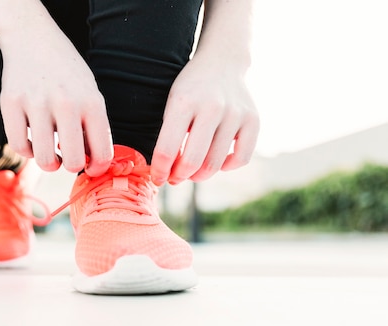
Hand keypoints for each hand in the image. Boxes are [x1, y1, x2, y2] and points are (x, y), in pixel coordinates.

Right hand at [0, 27, 112, 175]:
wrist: (33, 38)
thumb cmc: (66, 73)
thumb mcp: (89, 92)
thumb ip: (93, 126)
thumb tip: (92, 164)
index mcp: (91, 102)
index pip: (102, 153)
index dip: (97, 168)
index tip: (90, 167)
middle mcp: (66, 103)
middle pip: (73, 161)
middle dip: (72, 166)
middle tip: (68, 158)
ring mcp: (37, 103)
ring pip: (45, 159)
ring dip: (49, 163)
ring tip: (50, 152)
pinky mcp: (11, 103)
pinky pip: (19, 146)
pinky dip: (26, 150)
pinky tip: (32, 141)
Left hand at [150, 55, 259, 185]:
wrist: (222, 62)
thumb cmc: (191, 89)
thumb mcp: (171, 104)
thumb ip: (168, 136)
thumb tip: (165, 173)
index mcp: (184, 102)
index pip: (166, 150)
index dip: (159, 171)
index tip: (157, 177)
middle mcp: (211, 107)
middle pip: (193, 161)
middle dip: (179, 176)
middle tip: (175, 178)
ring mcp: (235, 113)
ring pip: (216, 163)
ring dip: (200, 175)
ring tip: (192, 171)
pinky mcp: (253, 119)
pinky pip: (242, 158)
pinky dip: (228, 167)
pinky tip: (218, 161)